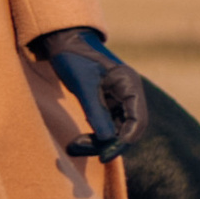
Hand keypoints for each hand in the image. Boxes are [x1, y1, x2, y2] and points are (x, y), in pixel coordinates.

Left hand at [30, 26, 149, 161]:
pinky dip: (94, 135)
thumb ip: (96, 112)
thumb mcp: (83, 85)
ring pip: (116, 130)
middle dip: (108, 144)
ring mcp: (118, 99)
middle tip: (80, 149)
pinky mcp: (106, 103)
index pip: (137, 120)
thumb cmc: (74, 58)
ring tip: (73, 147)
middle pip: (128, 129)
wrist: (62, 43)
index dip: (124, 141)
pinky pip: (106, 126)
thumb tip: (109, 140)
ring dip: (98, 142)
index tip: (105, 156)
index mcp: (129, 84)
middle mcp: (128, 93)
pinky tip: (78, 141)